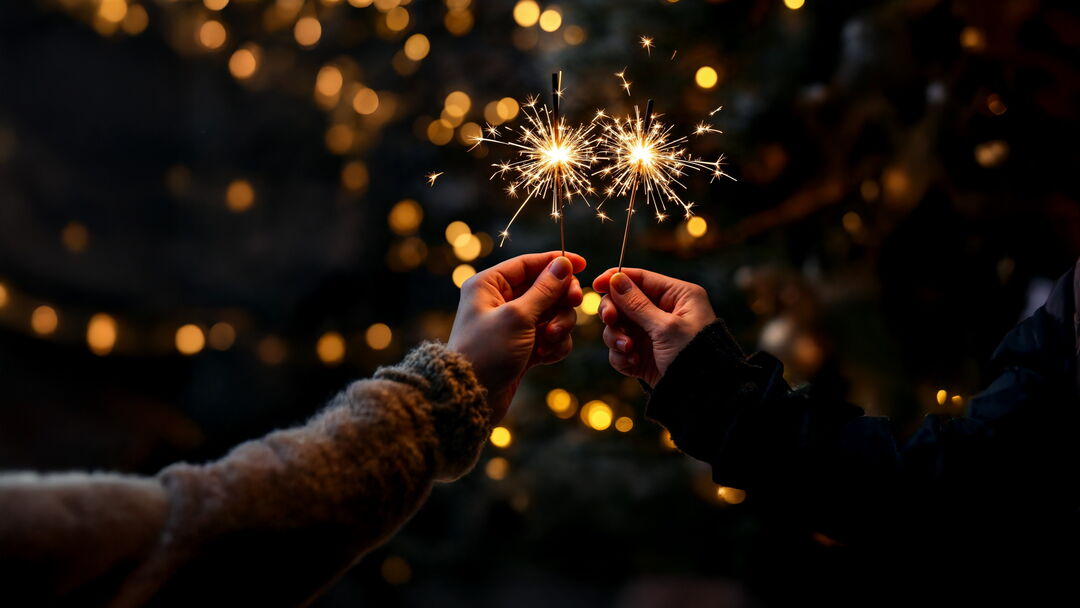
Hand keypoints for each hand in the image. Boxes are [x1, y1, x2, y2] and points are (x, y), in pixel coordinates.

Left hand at [449, 251, 585, 422]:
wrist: (473, 397)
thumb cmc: (487, 351)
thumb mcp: (518, 316)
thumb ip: (545, 289)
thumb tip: (564, 264)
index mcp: (489, 284)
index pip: (528, 264)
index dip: (557, 262)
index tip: (583, 264)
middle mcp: (500, 301)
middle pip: (545, 288)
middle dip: (560, 299)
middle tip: (574, 303)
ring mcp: (513, 325)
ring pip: (552, 313)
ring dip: (559, 325)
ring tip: (549, 340)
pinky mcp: (523, 347)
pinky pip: (550, 337)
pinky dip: (553, 345)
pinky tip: (545, 356)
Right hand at [593, 268, 715, 386]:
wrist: (703, 397)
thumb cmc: (694, 356)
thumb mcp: (666, 327)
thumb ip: (637, 304)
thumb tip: (616, 279)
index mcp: (677, 296)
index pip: (641, 279)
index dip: (616, 279)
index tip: (597, 284)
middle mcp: (663, 312)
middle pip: (623, 302)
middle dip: (614, 312)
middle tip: (610, 320)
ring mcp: (652, 334)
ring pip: (618, 327)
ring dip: (617, 338)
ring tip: (628, 350)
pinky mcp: (643, 355)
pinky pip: (620, 349)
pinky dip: (622, 356)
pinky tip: (634, 364)